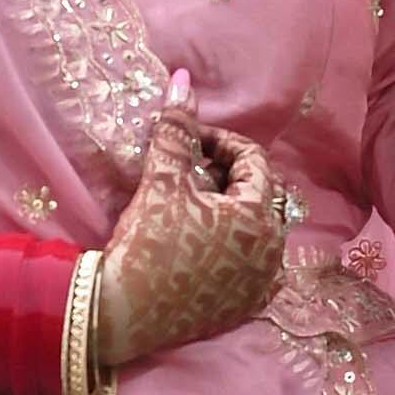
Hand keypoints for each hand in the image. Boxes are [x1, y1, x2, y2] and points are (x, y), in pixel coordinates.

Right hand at [96, 82, 288, 374]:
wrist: (122, 313)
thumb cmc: (146, 244)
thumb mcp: (161, 182)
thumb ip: (177, 131)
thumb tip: (182, 81)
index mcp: (258, 217)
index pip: (252, 160)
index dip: (219, 141)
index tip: (188, 140)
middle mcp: (272, 251)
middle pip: (259, 193)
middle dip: (227, 175)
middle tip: (189, 171)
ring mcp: (262, 283)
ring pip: (257, 229)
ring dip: (231, 210)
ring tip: (193, 206)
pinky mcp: (246, 307)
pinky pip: (253, 265)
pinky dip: (235, 247)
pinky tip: (205, 243)